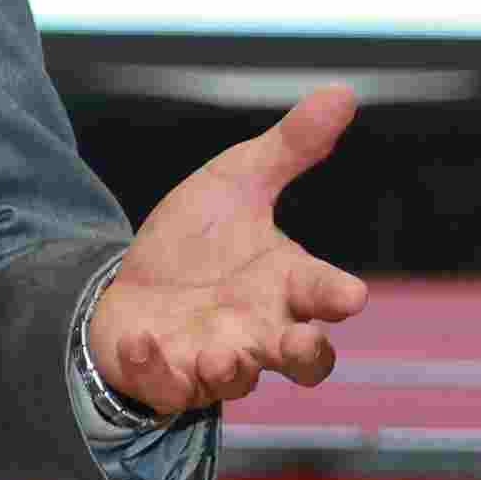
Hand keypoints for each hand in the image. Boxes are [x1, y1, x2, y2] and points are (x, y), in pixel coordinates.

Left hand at [85, 83, 371, 420]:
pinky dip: (156, 368)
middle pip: (304, 359)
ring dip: (231, 369)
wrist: (130, 285)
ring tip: (220, 354)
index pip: (324, 294)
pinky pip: (167, 387)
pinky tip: (142, 341)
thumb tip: (342, 92)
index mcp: (285, 286)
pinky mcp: (168, 377)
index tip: (350, 295)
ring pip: (238, 381)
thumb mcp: (238, 182)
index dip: (338, 296)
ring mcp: (215, 360)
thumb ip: (289, 148)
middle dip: (305, 355)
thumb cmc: (199, 242)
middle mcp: (260, 330)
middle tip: (300, 343)